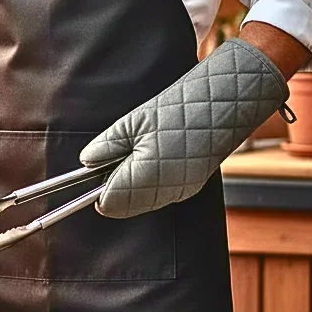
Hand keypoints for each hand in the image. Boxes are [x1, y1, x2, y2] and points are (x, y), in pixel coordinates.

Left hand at [79, 38, 289, 217]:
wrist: (224, 105)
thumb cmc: (179, 110)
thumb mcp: (133, 122)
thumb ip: (106, 146)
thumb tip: (86, 160)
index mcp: (148, 176)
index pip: (110, 202)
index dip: (96, 192)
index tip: (86, 178)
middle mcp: (165, 192)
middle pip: (124, 206)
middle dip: (111, 189)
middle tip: (107, 162)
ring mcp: (180, 192)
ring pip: (141, 203)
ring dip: (128, 187)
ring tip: (130, 156)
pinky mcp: (189, 188)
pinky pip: (158, 196)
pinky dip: (145, 186)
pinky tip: (146, 162)